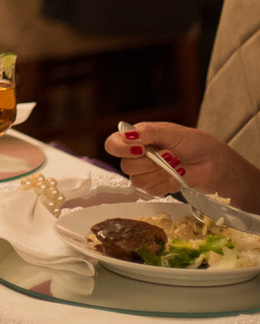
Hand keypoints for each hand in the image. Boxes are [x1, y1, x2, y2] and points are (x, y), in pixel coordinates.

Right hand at [104, 122, 259, 211]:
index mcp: (136, 138)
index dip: (121, 149)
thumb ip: (149, 132)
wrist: (211, 163)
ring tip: (176, 164)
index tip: (141, 149)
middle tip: (170, 155)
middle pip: (126, 166)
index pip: (112, 145)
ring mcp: (145, 173)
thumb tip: (129, 134)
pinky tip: (176, 176)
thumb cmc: (192, 142)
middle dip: (150, 163)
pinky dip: (166, 184)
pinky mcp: (155, 187)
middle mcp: (136, 155)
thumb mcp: (171, 132)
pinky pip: (151, 191)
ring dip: (160, 174)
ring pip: (138, 181)